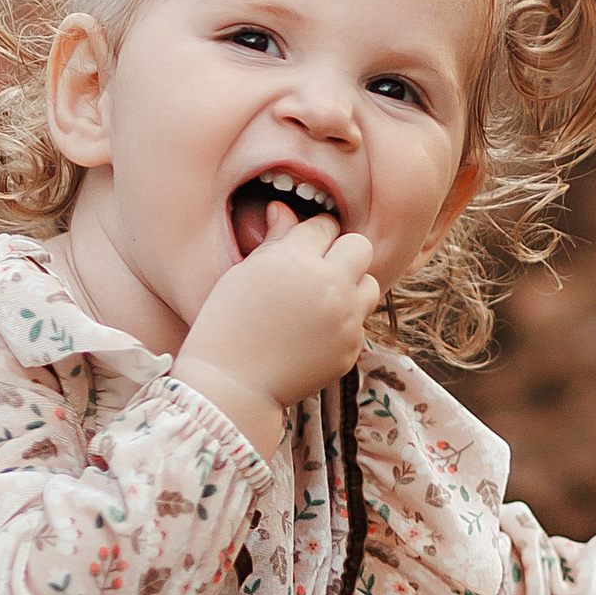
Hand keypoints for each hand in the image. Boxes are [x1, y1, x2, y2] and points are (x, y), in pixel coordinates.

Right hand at [173, 205, 379, 445]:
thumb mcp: (244, 273)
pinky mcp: (351, 347)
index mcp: (295, 259)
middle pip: (360, 246)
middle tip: (320, 269)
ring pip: (370, 284)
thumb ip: (275, 240)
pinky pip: (359, 322)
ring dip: (351, 287)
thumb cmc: (226, 324)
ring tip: (321, 301)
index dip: (313, 234)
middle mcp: (327, 284)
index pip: (325, 225)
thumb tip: (283, 209)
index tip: (302, 247)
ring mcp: (344, 318)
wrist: (231, 385)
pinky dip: (343, 324)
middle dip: (342, 252)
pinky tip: (314, 333)